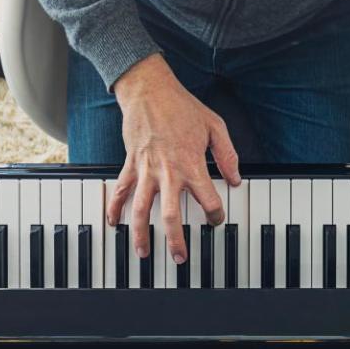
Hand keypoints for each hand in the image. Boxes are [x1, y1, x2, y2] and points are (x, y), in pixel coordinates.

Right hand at [106, 53, 240, 262]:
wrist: (149, 91)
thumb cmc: (182, 107)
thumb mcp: (215, 126)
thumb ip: (227, 155)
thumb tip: (235, 178)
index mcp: (191, 165)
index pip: (208, 200)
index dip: (216, 215)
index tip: (216, 220)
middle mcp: (168, 172)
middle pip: (171, 216)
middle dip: (175, 240)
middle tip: (179, 257)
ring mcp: (146, 170)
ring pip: (141, 210)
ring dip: (141, 234)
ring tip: (143, 252)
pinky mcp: (130, 164)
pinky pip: (121, 190)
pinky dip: (115, 208)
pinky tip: (114, 223)